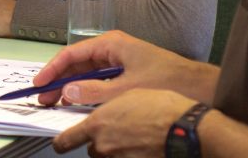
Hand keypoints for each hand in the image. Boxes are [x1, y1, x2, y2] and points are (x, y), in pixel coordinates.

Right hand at [32, 30, 215, 106]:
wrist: (199, 86)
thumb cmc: (166, 81)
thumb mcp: (127, 88)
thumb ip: (94, 92)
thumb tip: (66, 93)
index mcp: (110, 44)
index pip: (71, 54)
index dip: (52, 70)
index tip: (39, 84)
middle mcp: (111, 48)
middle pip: (76, 63)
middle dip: (58, 81)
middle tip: (43, 99)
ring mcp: (118, 59)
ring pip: (86, 72)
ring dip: (70, 87)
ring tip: (55, 102)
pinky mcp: (124, 71)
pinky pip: (98, 79)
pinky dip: (85, 90)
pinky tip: (77, 102)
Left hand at [53, 88, 193, 156]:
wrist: (187, 128)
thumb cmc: (161, 107)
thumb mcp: (126, 96)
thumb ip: (104, 109)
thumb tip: (98, 116)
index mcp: (97, 125)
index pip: (66, 141)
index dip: (61, 142)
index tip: (60, 143)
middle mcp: (104, 146)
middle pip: (92, 149)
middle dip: (100, 142)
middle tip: (118, 132)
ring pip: (108, 156)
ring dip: (115, 150)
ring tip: (135, 138)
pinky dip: (130, 155)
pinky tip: (143, 147)